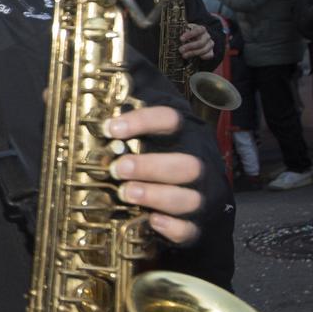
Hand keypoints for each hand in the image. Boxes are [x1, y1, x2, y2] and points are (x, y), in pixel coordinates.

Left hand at [107, 107, 203, 244]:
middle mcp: (198, 164)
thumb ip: (136, 107)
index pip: (170, 120)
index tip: (111, 128)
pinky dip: (172, 227)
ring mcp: (201, 196)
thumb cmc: (165, 155)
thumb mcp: (153, 128)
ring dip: (156, 196)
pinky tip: (152, 220)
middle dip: (150, 167)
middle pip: (186, 164)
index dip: (141, 122)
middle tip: (118, 169)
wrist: (196, 195)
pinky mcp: (197, 225)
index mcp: (186, 135)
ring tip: (126, 193)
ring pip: (190, 198)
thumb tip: (112, 81)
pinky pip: (190, 229)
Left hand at [177, 23, 214, 62]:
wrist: (198, 39)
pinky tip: (194, 58)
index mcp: (201, 29)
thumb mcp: (186, 31)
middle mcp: (207, 36)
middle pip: (201, 42)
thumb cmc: (190, 35)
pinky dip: (202, 57)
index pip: (197, 30)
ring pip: (204, 49)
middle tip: (180, 50)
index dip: (189, 34)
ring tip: (184, 55)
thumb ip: (181, 32)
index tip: (181, 39)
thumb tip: (171, 34)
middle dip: (190, 46)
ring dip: (193, 53)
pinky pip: (209, 55)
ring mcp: (210, 44)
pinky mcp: (211, 52)